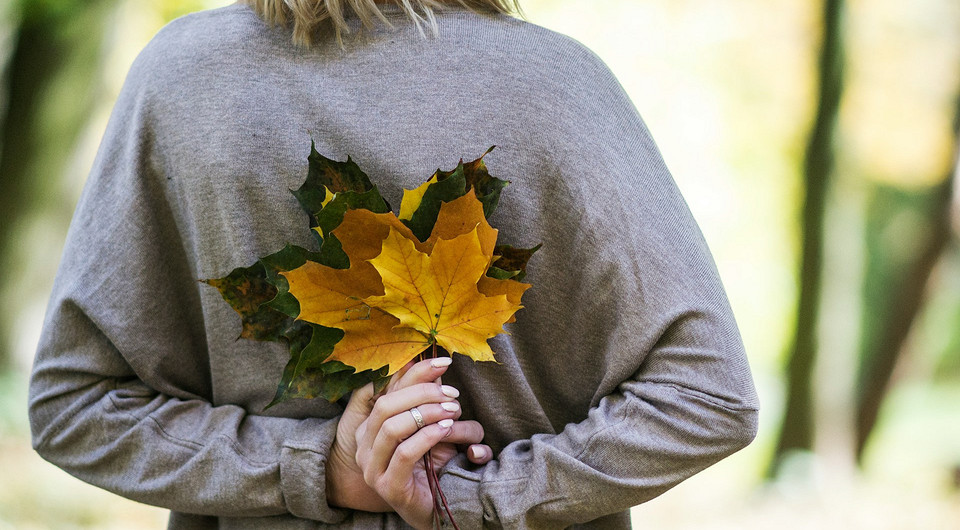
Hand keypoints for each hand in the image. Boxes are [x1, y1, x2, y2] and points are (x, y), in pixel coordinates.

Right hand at [355, 358, 488, 528]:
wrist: (435, 507)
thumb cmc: (432, 463)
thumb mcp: (429, 426)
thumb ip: (427, 400)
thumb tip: (435, 364)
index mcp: (370, 427)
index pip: (388, 390)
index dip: (416, 372)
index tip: (444, 362)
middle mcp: (365, 446)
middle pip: (386, 405)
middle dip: (422, 393)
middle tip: (451, 393)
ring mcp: (372, 468)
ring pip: (391, 428)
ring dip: (426, 414)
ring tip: (452, 411)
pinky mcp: (388, 486)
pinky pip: (404, 453)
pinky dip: (427, 436)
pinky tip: (446, 429)